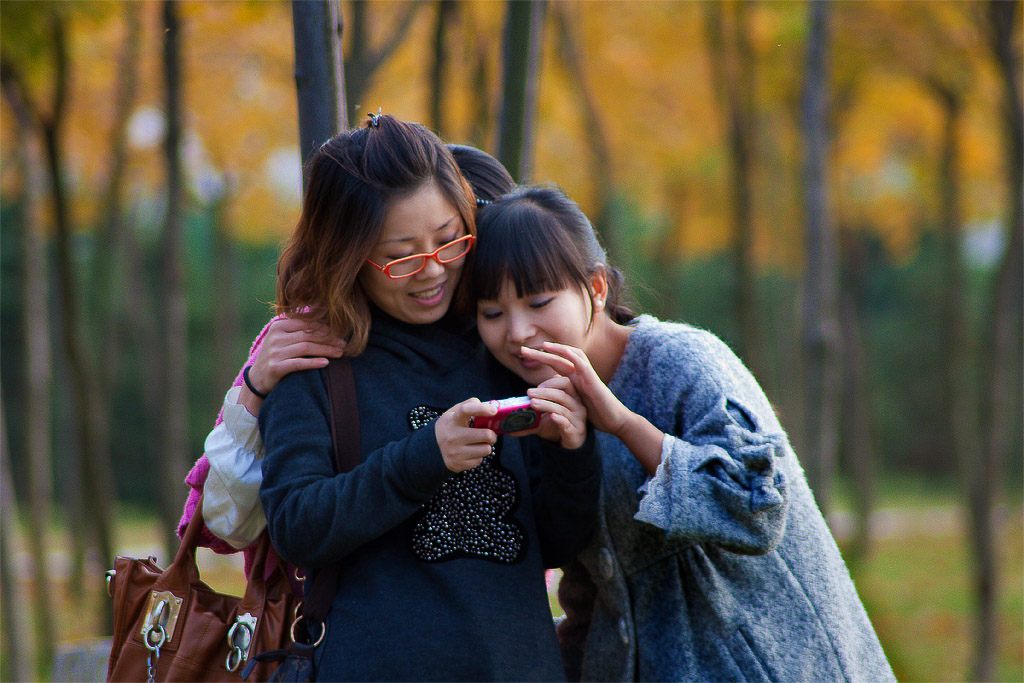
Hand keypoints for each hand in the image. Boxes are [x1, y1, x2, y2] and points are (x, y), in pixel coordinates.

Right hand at [246, 317, 345, 396]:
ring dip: (326, 350)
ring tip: (340, 353)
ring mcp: (275, 352)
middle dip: (329, 339)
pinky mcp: (275, 367)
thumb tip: (327, 322)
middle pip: (308, 335)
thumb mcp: (283, 339)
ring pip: (306, 348)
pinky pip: (299, 363)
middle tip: (344, 344)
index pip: (307, 324)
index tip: (340, 333)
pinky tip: (326, 363)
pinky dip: (314, 362)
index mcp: (279, 326)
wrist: (257, 379)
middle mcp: (276, 337)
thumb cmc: (277, 356)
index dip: (325, 328)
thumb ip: (299, 330)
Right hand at [435, 399, 498, 472]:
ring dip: (485, 446)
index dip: (482, 409)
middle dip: (492, 435)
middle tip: (489, 435)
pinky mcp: (458, 464)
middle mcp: (452, 436)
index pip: (466, 410)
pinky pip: (479, 460)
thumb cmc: (450, 427)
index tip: (494, 411)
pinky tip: (470, 452)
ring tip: (477, 444)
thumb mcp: (454, 413)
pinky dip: (478, 456)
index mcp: (452, 420)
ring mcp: (455, 451)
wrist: (432, 449)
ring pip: (486, 449)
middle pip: (486, 435)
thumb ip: (470, 405)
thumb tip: (490, 406)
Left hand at [524, 343, 663, 475]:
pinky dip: (575, 358)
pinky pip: (584, 367)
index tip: (524, 354)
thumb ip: (563, 392)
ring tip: (545, 346)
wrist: (613, 421)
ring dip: (559, 350)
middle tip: (523, 349)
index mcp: (574, 377)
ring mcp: (588, 376)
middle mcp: (581, 373)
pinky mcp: (595, 382)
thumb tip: (547, 388)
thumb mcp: (574, 401)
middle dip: (543, 352)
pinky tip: (565, 353)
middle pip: (561, 357)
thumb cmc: (594, 411)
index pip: (556, 363)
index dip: (541, 357)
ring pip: (573, 357)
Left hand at [527, 375, 586, 449]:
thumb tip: (506, 420)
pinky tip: (551, 416)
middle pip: (563, 394)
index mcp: (571, 396)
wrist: (570, 443)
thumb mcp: (544, 418)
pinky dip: (559, 419)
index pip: (565, 383)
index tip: (536, 387)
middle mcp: (576, 405)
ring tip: (533, 403)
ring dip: (546, 404)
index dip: (551, 382)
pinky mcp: (575, 430)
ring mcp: (577, 418)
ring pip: (562, 408)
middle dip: (545, 392)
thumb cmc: (558, 425)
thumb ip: (529, 415)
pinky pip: (567, 423)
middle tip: (529, 393)